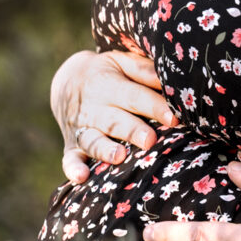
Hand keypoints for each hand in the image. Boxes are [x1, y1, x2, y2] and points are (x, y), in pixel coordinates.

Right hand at [51, 46, 177, 183]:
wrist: (66, 81)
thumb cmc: (106, 74)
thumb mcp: (120, 62)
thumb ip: (143, 70)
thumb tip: (170, 80)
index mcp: (107, 84)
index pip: (133, 96)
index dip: (154, 107)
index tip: (173, 118)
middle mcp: (93, 109)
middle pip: (114, 121)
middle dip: (132, 131)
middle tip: (150, 140)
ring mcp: (81, 129)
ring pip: (93, 141)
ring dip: (105, 150)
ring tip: (119, 157)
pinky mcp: (72, 146)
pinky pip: (69, 159)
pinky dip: (73, 169)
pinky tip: (82, 177)